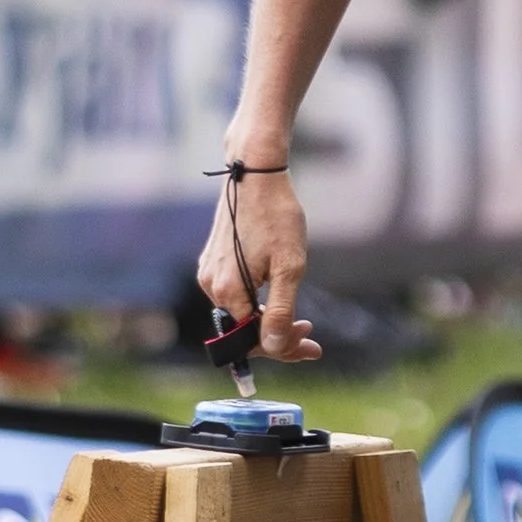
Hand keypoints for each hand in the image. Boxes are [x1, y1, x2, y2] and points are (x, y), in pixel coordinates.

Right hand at [196, 160, 320, 363]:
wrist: (256, 172)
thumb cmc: (277, 216)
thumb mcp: (289, 267)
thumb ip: (280, 311)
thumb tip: (272, 346)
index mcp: (226, 290)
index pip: (251, 339)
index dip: (281, 348)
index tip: (310, 347)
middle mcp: (211, 284)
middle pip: (243, 328)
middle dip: (278, 337)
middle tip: (310, 335)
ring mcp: (210, 270)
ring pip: (240, 311)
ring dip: (269, 319)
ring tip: (301, 320)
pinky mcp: (215, 259)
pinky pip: (235, 292)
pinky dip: (258, 301)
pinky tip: (279, 296)